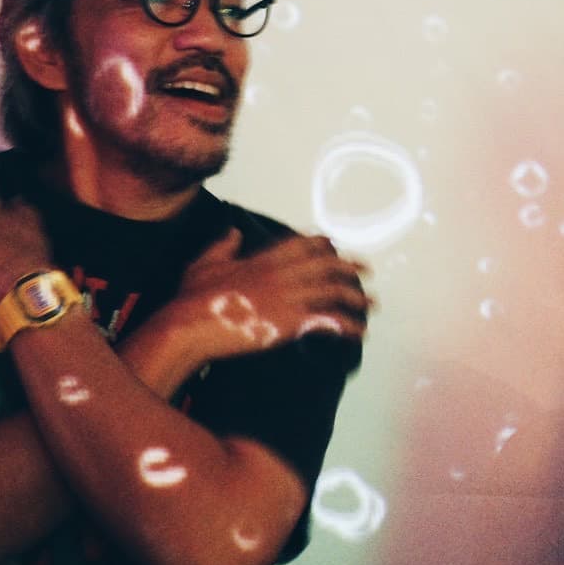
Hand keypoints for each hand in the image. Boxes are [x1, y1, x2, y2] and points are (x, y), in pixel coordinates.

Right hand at [171, 228, 371, 358]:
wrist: (191, 324)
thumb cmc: (193, 298)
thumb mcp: (204, 262)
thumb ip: (223, 245)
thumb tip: (233, 231)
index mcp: (264, 259)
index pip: (304, 244)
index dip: (325, 246)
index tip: (337, 249)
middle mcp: (282, 274)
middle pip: (328, 265)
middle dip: (352, 267)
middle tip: (367, 271)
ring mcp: (288, 297)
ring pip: (335, 291)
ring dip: (358, 297)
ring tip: (372, 304)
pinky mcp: (290, 322)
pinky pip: (330, 322)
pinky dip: (349, 326)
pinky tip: (359, 333)